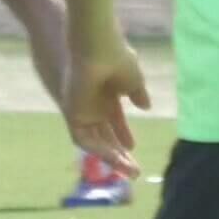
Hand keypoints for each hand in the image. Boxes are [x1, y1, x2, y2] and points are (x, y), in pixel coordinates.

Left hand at [61, 31, 151, 177]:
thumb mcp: (133, 78)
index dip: (123, 133)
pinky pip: (83, 139)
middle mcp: (92, 102)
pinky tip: (116, 160)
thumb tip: (146, 105)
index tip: (134, 147)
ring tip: (129, 171)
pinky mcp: (72, 112)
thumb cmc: (117, 57)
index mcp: (107, 92)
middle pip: (104, 133)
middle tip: (134, 170)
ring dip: (110, 157)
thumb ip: (138, 93)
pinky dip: (99, 151)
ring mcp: (82, 108)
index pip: (114, 119)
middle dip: (119, 152)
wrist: (97, 47)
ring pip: (94, 140)